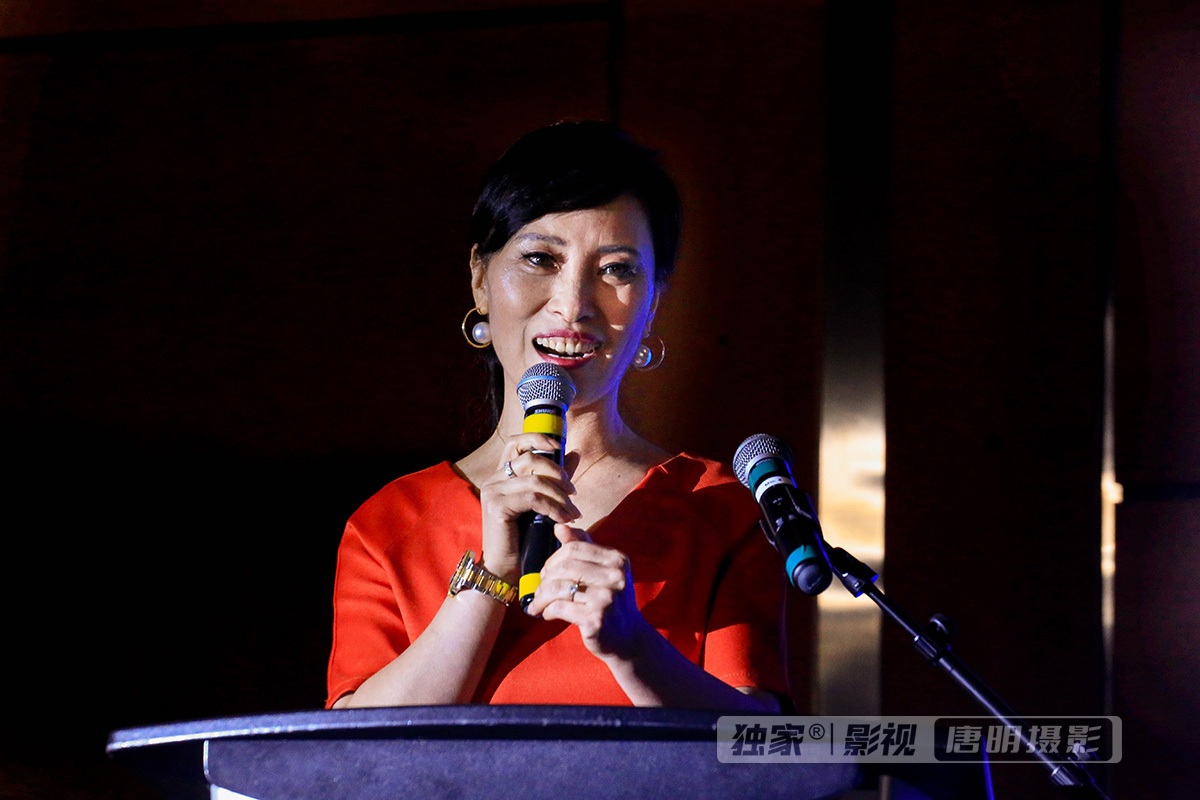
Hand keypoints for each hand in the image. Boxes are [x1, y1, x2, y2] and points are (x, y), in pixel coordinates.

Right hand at [476, 434, 579, 580]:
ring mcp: (492, 492)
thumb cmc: (522, 539)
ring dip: (560, 495)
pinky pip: (533, 498)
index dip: (537, 438)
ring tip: (573, 512)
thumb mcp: (541, 504)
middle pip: (530, 458)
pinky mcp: (497, 506)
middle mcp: (493, 480)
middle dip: (557, 473)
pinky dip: (554, 507)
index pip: (515, 443)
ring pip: (535, 480)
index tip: (558, 446)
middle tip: (573, 491)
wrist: (503, 570)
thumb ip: (555, 479)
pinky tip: (564, 519)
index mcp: (500, 476)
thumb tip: (573, 455)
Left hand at [525, 524, 648, 661]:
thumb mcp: (603, 571)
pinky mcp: (596, 620)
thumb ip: (583, 547)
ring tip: (538, 603)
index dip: (554, 558)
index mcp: (617, 560)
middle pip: (564, 566)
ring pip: (558, 588)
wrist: (628, 639)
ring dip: (542, 596)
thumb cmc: (610, 601)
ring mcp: (607, 599)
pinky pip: (559, 608)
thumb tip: (559, 526)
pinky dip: (547, 610)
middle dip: (545, 578)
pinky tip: (546, 614)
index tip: (547, 572)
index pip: (574, 547)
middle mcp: (615, 577)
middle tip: (540, 589)